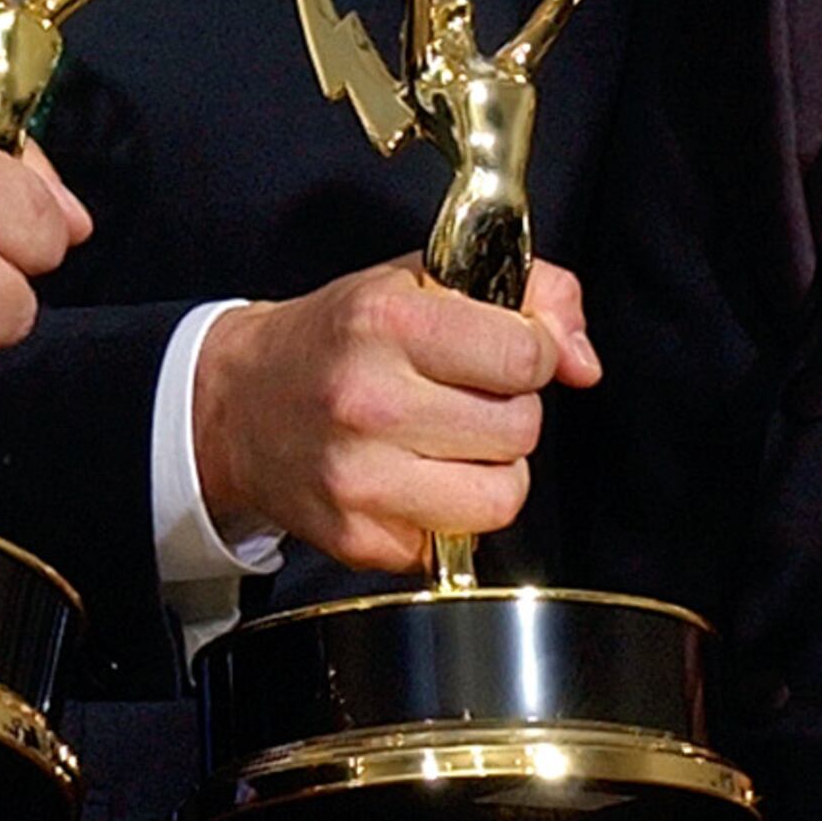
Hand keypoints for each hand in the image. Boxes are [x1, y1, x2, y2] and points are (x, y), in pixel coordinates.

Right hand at [191, 257, 598, 575]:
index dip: (530, 355)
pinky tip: (407, 479)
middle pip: (520, 430)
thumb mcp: (424, 278)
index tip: (504, 354)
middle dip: (507, 413)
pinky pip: (456, 542)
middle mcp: (369, 400)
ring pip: (502, 498)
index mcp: (388, 320)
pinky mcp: (359, 539)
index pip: (526, 356)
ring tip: (446, 445)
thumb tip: (583, 364)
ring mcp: (360, 478)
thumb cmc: (340, 338)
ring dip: (489, 473)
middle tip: (462, 399)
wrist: (238, 405)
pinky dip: (445, 515)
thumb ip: (529, 293)